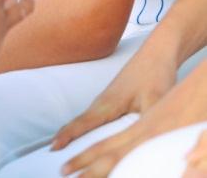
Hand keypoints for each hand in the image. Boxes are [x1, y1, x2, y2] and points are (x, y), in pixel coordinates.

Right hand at [59, 61, 206, 176]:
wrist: (156, 54)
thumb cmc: (154, 75)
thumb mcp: (154, 103)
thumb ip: (145, 126)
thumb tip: (141, 145)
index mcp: (108, 103)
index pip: (82, 123)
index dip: (67, 136)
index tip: (53, 148)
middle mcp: (102, 101)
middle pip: (78, 123)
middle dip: (64, 138)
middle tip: (52, 154)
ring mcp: (106, 100)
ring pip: (85, 120)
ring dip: (72, 133)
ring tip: (61, 148)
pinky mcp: (113, 100)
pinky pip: (93, 118)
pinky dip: (84, 128)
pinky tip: (86, 136)